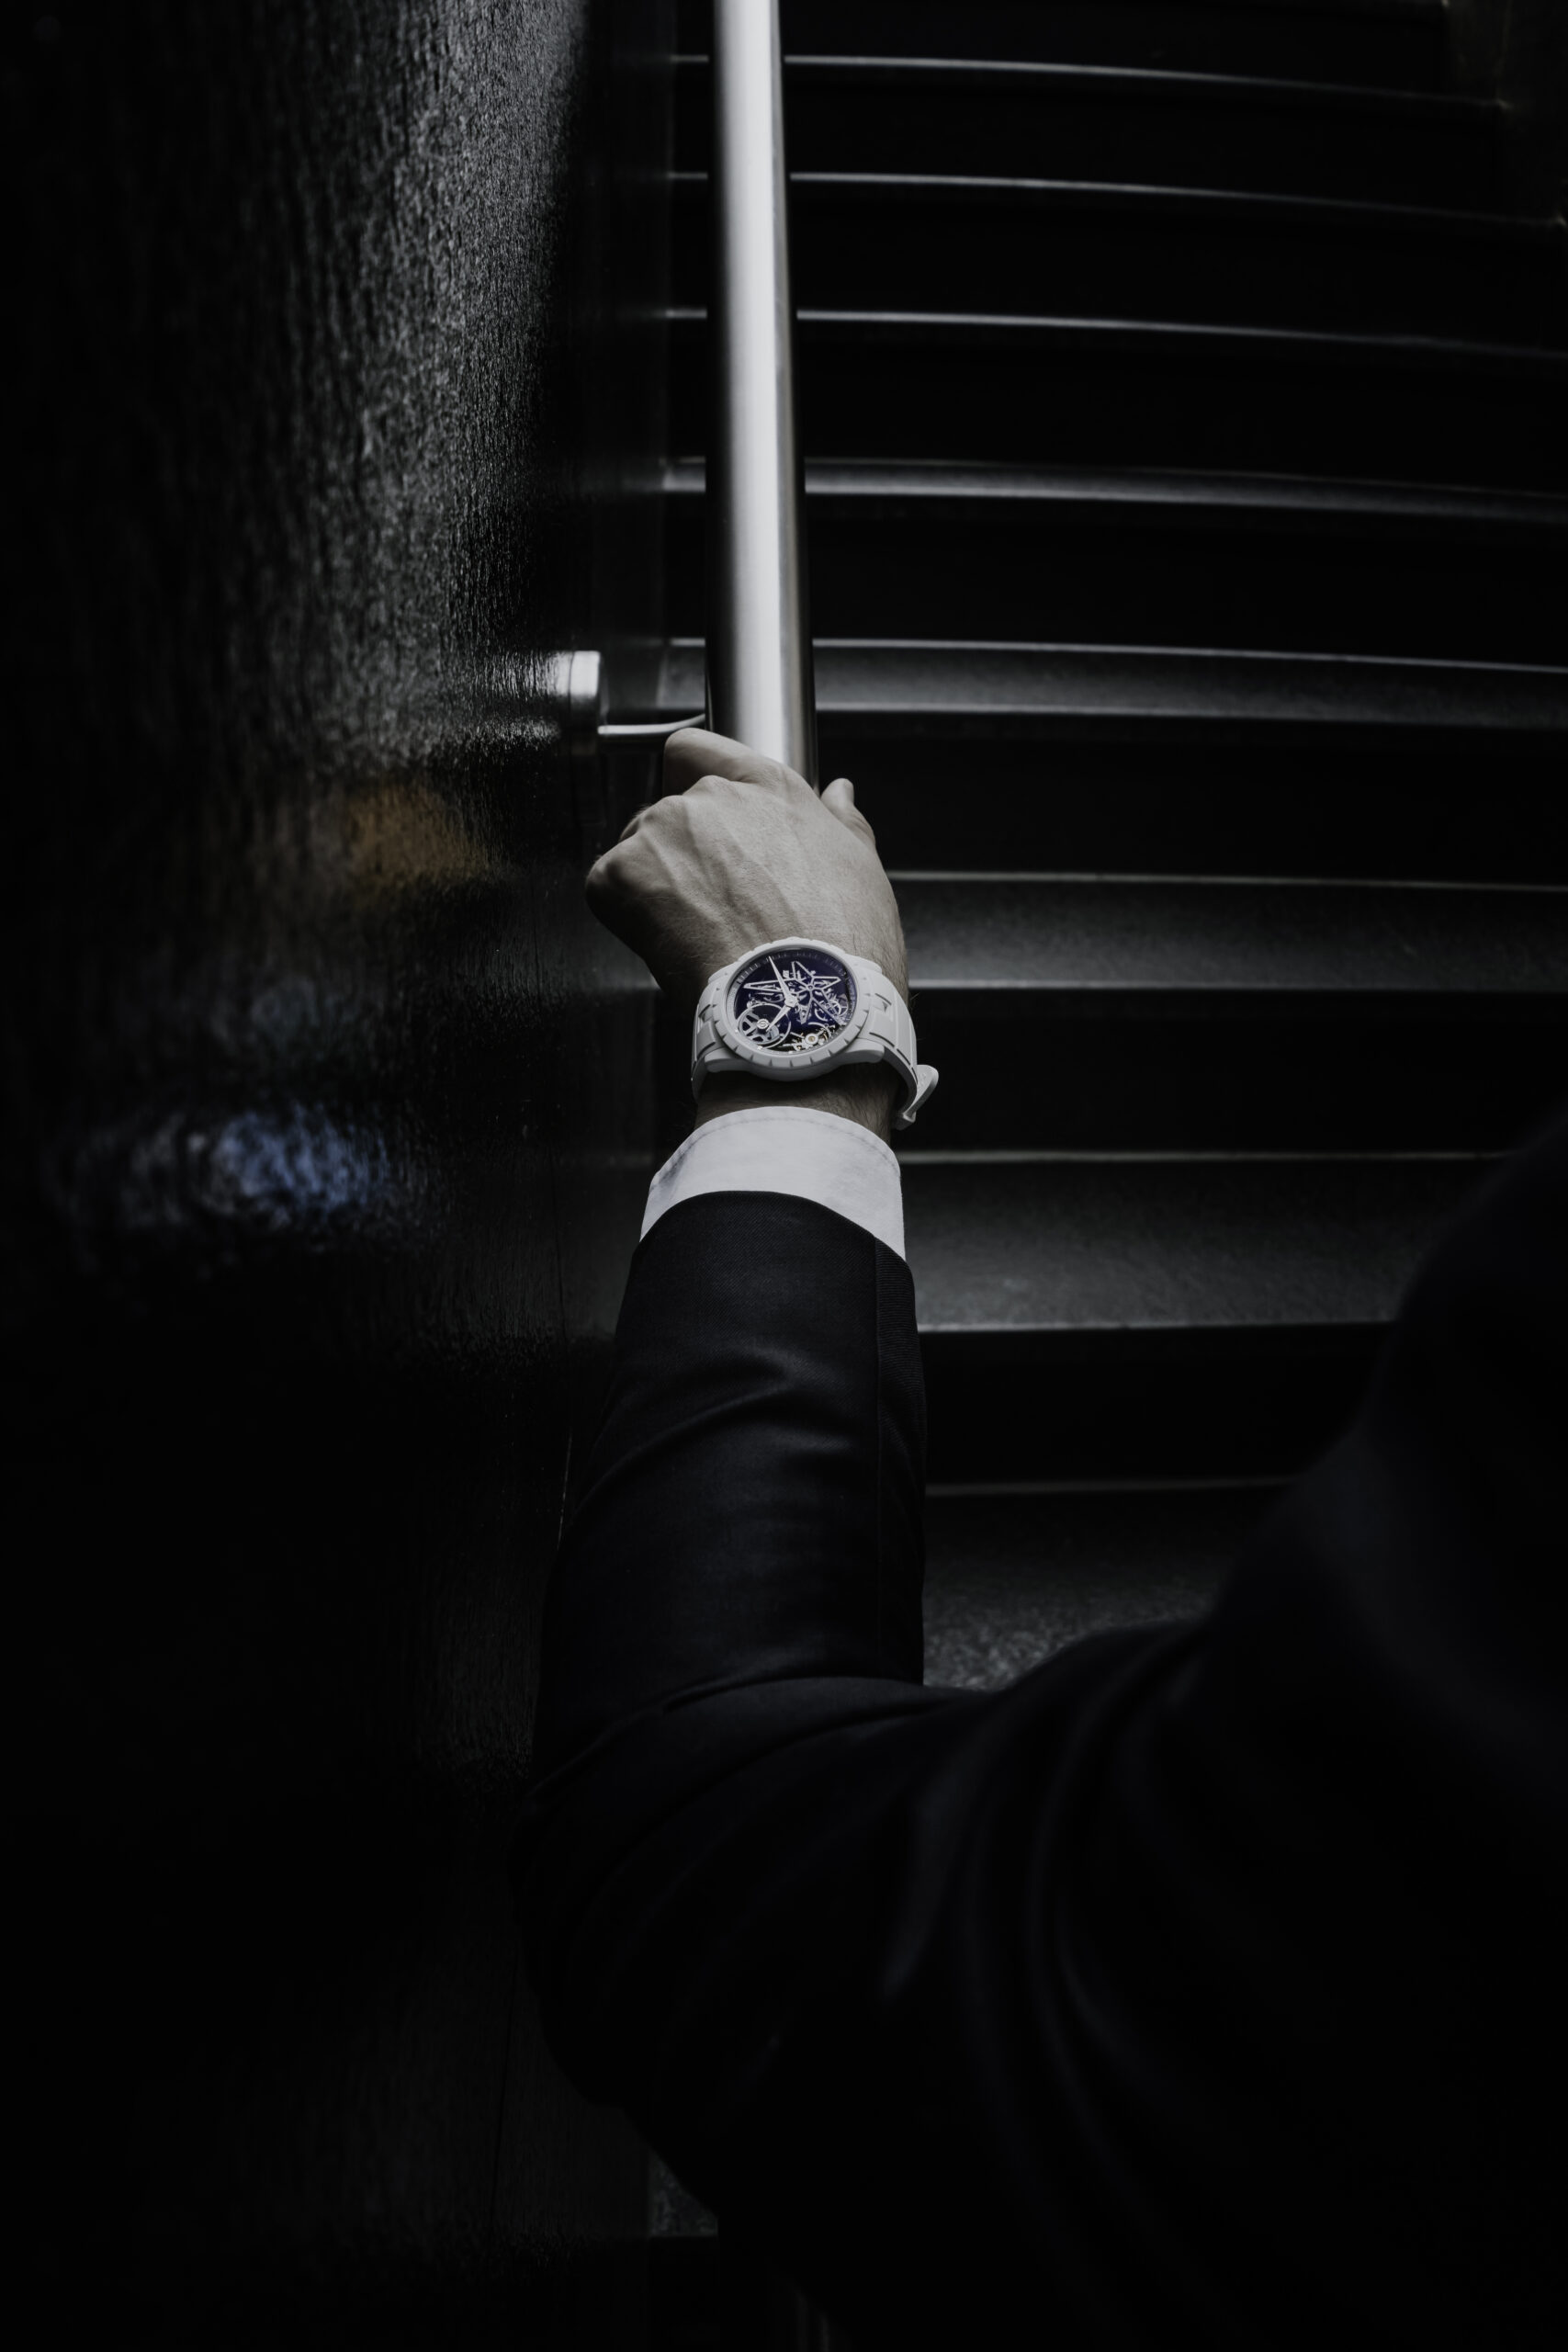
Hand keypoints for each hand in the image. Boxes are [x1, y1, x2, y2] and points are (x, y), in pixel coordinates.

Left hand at [585, 729, 907, 1136]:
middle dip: (683, 858)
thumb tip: (840, 796)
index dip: (688, 778)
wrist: (805, 1003)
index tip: (695, 816)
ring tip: (701, 937)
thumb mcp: (861, 870)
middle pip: (669, 815)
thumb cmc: (839, 947)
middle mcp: (710, 798)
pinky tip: (673, 947)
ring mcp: (661, 832)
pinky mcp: (621, 875)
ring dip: (656, 889)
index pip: (698, 751)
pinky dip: (629, 920)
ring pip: (637, 854)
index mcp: (767, 788)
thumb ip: (841, 822)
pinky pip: (608, 891)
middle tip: (717, 912)